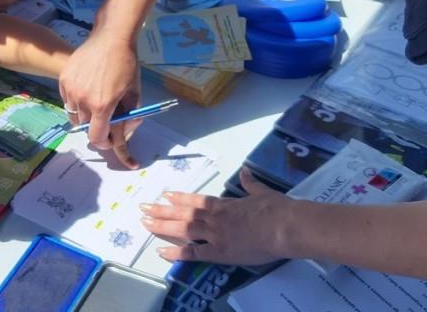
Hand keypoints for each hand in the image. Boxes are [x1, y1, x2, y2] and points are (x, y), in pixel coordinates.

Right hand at [59, 27, 141, 167]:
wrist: (111, 36)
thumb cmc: (126, 63)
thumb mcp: (134, 92)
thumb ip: (130, 116)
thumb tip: (124, 134)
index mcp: (102, 105)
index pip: (96, 137)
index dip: (104, 142)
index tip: (109, 140)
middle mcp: (82, 100)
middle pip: (85, 127)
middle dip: (96, 127)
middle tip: (105, 119)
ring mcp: (70, 89)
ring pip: (74, 114)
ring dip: (85, 115)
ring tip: (95, 102)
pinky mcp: (63, 79)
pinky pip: (67, 100)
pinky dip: (75, 101)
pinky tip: (86, 90)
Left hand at [141, 168, 295, 264]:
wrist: (283, 225)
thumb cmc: (276, 208)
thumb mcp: (262, 192)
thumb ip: (250, 184)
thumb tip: (245, 172)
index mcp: (225, 204)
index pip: (196, 200)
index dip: (179, 198)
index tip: (164, 195)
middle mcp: (215, 218)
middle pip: (183, 213)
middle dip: (162, 210)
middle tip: (143, 208)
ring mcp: (215, 235)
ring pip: (183, 229)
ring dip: (162, 225)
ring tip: (145, 223)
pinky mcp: (220, 253)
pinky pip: (194, 253)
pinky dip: (176, 253)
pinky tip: (161, 251)